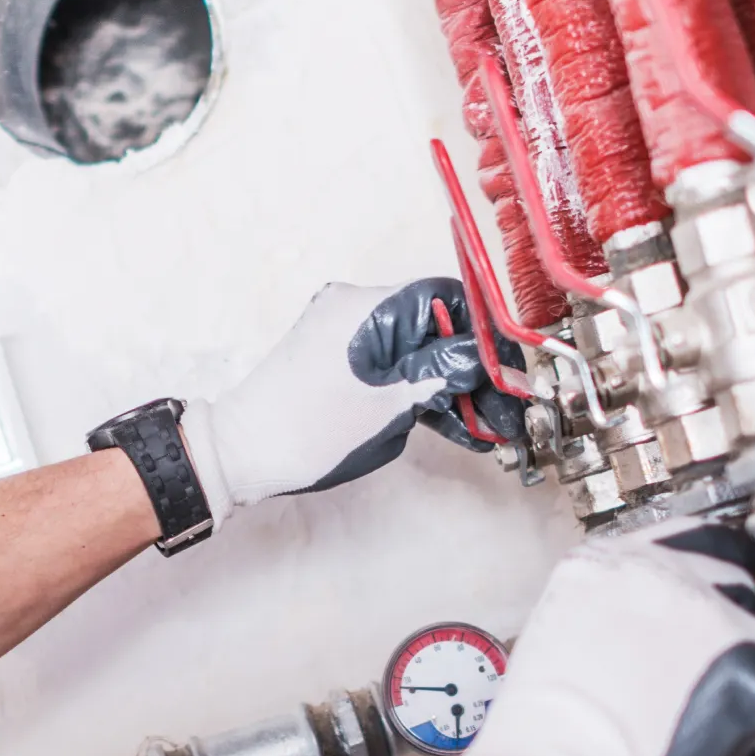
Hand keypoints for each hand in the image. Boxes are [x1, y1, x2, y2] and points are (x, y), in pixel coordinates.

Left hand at [179, 280, 522, 529]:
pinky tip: (457, 425)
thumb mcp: (391, 406)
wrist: (241, 455)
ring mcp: (346, 337)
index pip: (448, 299)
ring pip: (418, 353)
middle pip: (435, 328)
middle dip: (474, 370)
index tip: (513, 369)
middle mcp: (356, 309)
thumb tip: (492, 365)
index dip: (487, 334)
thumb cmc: (306, 430)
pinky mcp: (340, 363)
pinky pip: (394, 368)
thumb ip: (445, 377)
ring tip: (488, 428)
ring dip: (452, 388)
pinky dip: (422, 393)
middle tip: (508, 410)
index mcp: (367, 306)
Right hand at [409, 519, 754, 755]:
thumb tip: (661, 643)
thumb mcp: (565, 641)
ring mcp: (712, 612)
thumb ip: (617, 619)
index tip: (718, 611)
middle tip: (724, 687)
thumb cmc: (543, 736)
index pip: (691, 542)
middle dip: (735, 640)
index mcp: (607, 562)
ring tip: (728, 740)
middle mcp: (662, 571)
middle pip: (737, 586)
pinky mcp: (751, 660)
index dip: (713, 582)